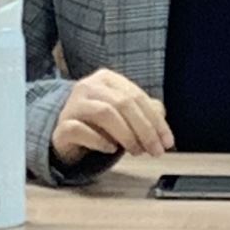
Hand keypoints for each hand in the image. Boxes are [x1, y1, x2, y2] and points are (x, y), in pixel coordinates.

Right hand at [51, 68, 174, 165]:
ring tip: (136, 151)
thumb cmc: (99, 124)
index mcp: (108, 79)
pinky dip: (98, 140)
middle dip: (144, 129)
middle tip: (155, 150)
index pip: (137, 96)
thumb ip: (144, 112)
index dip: (156, 120)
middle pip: (123, 103)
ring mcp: (73, 104)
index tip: (167, 142)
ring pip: (104, 113)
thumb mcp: (124, 114)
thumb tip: (162, 120)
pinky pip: (79, 129)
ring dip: (126, 134)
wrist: (66, 136)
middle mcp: (89, 86)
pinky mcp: (61, 126)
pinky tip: (111, 149)